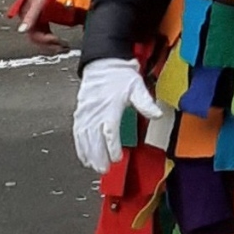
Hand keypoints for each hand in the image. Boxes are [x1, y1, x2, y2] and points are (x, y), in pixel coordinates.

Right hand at [73, 57, 157, 173]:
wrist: (103, 64)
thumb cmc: (120, 75)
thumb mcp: (137, 86)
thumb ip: (145, 102)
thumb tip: (157, 114)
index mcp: (109, 107)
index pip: (109, 131)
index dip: (111, 147)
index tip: (117, 157)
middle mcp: (95, 112)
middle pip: (94, 139)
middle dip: (99, 156)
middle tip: (104, 169)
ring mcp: (85, 113)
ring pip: (84, 138)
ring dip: (89, 154)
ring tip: (95, 167)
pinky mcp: (79, 114)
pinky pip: (77, 133)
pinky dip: (80, 147)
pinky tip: (84, 157)